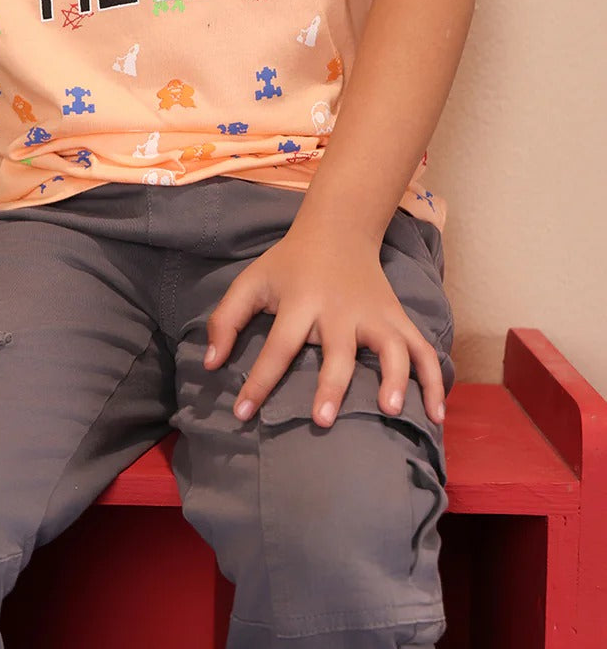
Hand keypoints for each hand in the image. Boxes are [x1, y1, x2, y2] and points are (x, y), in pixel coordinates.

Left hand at [203, 222, 445, 427]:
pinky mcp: (398, 318)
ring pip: (393, 347)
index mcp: (301, 301)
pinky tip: (437, 413)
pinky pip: (424, 350)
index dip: (258, 381)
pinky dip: (436, 380)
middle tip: (323, 420)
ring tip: (391, 411)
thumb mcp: (251, 281)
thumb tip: (211, 365)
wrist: (338, 228)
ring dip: (395, 378)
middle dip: (332, 385)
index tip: (241, 412)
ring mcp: (375, 315)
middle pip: (339, 350)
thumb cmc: (289, 264)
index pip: (277, 346)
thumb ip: (226, 320)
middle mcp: (341, 310)